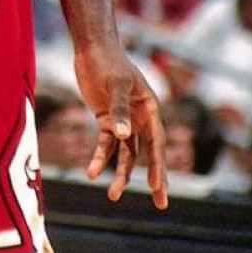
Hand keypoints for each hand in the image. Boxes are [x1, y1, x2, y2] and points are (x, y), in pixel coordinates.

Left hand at [74, 42, 167, 209]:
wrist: (90, 49)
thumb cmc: (108, 62)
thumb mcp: (115, 84)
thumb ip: (118, 110)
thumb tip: (124, 135)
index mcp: (149, 107)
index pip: (156, 141)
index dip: (157, 165)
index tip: (156, 186)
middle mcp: (140, 117)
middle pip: (148, 153)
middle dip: (154, 178)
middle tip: (161, 204)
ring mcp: (123, 120)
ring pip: (126, 153)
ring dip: (120, 173)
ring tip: (113, 195)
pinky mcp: (106, 120)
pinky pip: (105, 144)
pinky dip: (98, 158)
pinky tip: (90, 173)